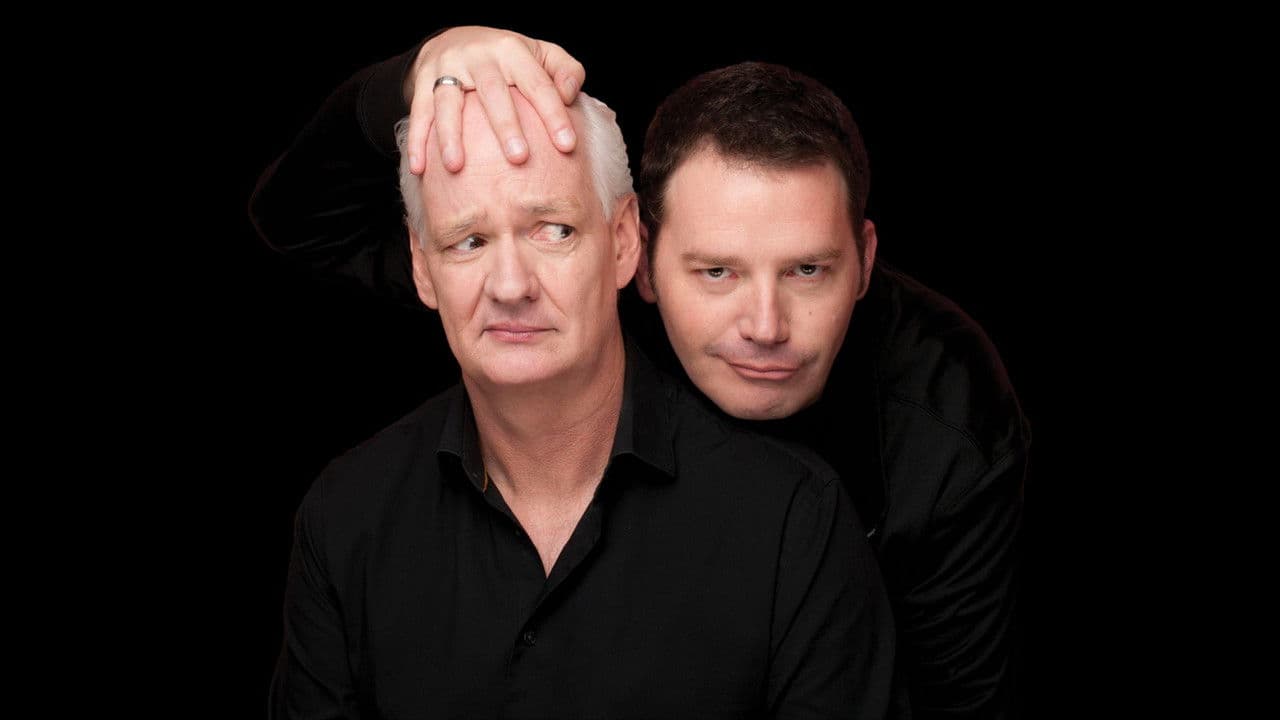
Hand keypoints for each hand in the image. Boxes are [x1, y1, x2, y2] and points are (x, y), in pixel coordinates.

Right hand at [404, 26, 585, 173]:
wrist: (455, 39)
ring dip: (451, 135)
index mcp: (512, 51)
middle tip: (519, 159)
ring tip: (456, 167)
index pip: (538, 84)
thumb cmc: (510, 59)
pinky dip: (418, 140)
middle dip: (505, 126)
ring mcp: (448, 68)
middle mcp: (479, 56)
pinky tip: (420, 168)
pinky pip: (419, 112)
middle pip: (493, 92)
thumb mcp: (542, 54)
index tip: (567, 145)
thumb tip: (570, 95)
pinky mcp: (423, 81)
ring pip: (448, 102)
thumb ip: (566, 70)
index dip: (554, 114)